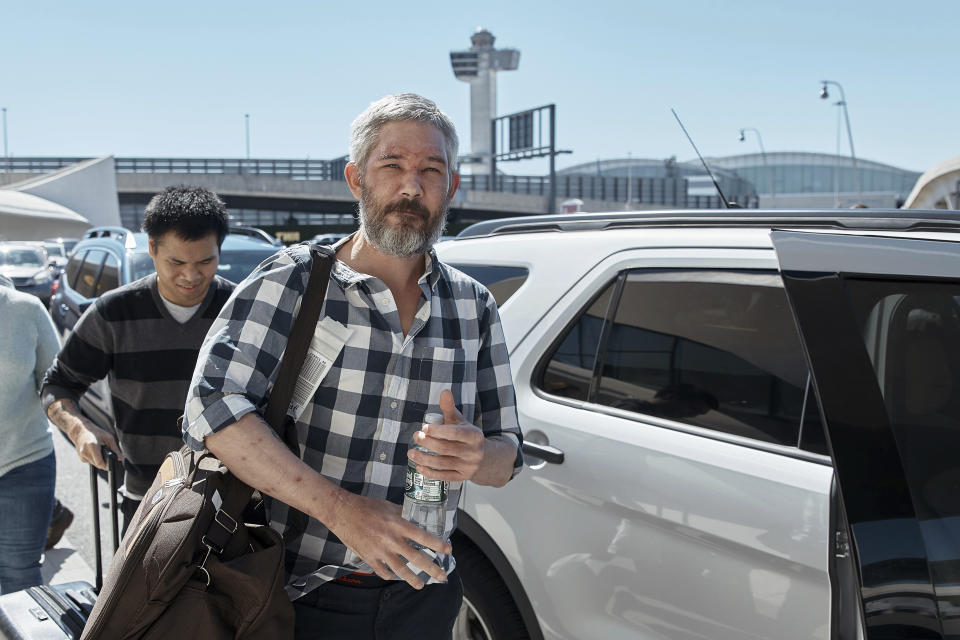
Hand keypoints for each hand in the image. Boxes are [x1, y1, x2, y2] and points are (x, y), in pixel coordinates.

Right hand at [72, 419, 121, 469]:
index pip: (99, 462)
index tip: (111, 465)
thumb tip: (121, 458)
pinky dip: (94, 459)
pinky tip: (95, 452)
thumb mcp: (108, 438)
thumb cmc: (95, 432)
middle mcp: (85, 452)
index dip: (106, 466)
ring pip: (94, 464)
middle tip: (107, 456)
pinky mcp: (81, 458)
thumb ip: (115, 449)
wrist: (80, 430)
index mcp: (92, 446)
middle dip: (104, 463)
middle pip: (97, 464)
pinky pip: (90, 462)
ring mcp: (82, 455)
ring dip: (99, 461)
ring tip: (101, 452)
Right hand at [327, 492, 450, 588]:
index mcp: (398, 525)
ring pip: (401, 570)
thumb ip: (402, 514)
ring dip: (413, 579)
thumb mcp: (388, 506)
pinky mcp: (369, 558)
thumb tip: (414, 518)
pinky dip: (390, 576)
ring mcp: (380, 551)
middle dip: (432, 569)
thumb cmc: (366, 506)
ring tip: (421, 585)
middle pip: (416, 558)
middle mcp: (391, 540)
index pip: (423, 537)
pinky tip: (395, 577)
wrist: (342, 512)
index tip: (448, 550)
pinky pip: (383, 571)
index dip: (437, 545)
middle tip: (442, 576)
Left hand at [408, 389, 484, 482]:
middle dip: (428, 443)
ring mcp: (468, 466)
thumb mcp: (462, 422)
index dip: (438, 431)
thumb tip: (444, 391)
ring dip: (424, 458)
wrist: (486, 459)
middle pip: (446, 448)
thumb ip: (450, 408)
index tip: (424, 427)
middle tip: (416, 436)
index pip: (455, 433)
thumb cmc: (468, 436)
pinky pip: (444, 476)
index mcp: (474, 436)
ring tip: (411, 452)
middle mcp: (472, 452)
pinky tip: (419, 466)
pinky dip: (430, 472)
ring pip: (442, 463)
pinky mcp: (462, 477)